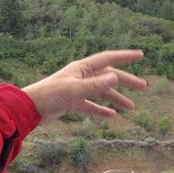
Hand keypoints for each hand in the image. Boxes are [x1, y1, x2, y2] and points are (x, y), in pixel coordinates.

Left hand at [22, 50, 146, 122]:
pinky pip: (91, 105)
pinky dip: (100, 110)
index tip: (141, 56)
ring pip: (101, 93)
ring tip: (131, 108)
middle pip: (108, 77)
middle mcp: (81, 77)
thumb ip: (95, 85)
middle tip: (143, 87)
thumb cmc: (49, 94)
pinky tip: (112, 116)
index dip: (125, 57)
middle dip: (126, 81)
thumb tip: (116, 77)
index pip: (108, 59)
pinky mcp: (72, 103)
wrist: (30, 108)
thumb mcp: (74, 90)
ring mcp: (77, 90)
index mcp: (82, 68)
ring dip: (116, 99)